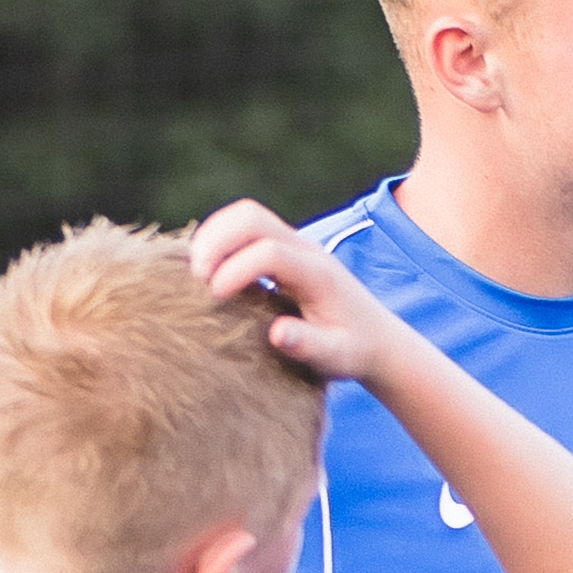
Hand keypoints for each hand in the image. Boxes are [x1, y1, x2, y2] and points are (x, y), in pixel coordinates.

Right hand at [193, 198, 412, 391]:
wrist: (378, 339)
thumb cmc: (354, 351)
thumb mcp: (336, 357)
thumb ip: (309, 345)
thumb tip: (277, 333)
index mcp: (318, 273)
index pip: (269, 252)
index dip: (235, 269)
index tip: (215, 299)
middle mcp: (306, 249)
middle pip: (250, 217)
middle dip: (215, 241)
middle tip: (194, 279)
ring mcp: (295, 244)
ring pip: (244, 215)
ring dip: (213, 237)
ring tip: (196, 276)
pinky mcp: (284, 249)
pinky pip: (245, 228)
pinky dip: (219, 241)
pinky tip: (208, 273)